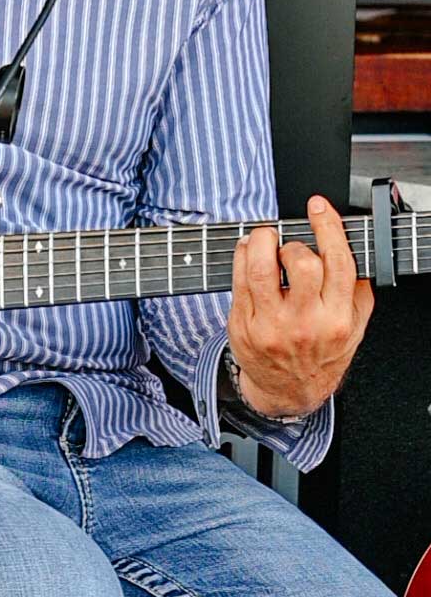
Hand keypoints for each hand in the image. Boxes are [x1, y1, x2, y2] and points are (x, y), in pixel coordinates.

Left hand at [226, 196, 373, 417]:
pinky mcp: (244, 325)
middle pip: (302, 263)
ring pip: (261, 268)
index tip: (318, 207)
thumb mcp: (355, 326)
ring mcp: (272, 325)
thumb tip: (348, 242)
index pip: (338, 263)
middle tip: (288, 247)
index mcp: (338, 319)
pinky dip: (241, 254)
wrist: (290, 389)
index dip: (328, 227)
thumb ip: (358, 288)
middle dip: (293, 244)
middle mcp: (306, 323)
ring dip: (260, 241)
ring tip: (264, 239)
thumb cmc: (322, 352)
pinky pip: (239, 279)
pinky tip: (247, 250)